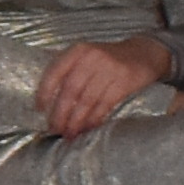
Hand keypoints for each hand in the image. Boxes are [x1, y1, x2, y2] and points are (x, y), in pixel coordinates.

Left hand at [35, 35, 173, 137]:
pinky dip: (94, 119)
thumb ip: (69, 71)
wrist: (143, 53)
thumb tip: (48, 102)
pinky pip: (104, 105)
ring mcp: (109, 69)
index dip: (45, 92)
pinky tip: (88, 127)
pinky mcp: (124, 82)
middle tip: (55, 129)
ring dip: (76, 120)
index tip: (40, 109)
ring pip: (86, 101)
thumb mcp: (87, 56)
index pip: (55, 72)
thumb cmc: (108, 59)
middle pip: (70, 90)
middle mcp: (91, 58)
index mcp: (77, 51)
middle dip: (60, 113)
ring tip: (70, 133)